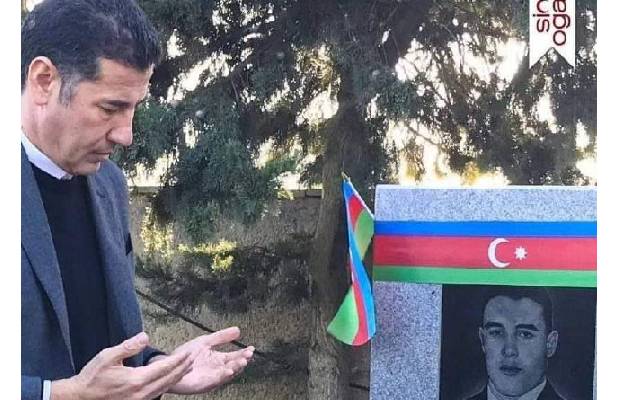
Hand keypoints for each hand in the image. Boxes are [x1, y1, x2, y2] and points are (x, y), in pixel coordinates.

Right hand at [51, 332, 193, 399]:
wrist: (80, 398)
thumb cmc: (92, 376)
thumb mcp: (108, 356)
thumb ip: (128, 346)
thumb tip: (145, 336)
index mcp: (136, 379)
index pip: (164, 368)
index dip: (178, 360)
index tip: (189, 352)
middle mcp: (141, 392)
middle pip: (169, 379)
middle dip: (183, 368)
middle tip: (194, 357)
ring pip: (165, 387)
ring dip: (178, 376)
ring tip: (187, 366)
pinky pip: (157, 393)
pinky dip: (168, 384)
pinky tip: (171, 378)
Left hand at [159, 326, 254, 394]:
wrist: (170, 364)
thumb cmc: (186, 354)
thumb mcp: (206, 341)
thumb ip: (221, 337)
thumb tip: (238, 330)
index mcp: (219, 358)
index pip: (235, 356)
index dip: (244, 353)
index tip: (251, 348)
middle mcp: (218, 368)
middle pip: (234, 365)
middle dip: (242, 360)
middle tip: (248, 355)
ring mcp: (212, 377)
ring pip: (228, 374)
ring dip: (236, 368)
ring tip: (242, 362)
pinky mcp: (205, 383)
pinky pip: (216, 380)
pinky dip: (224, 375)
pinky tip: (229, 370)